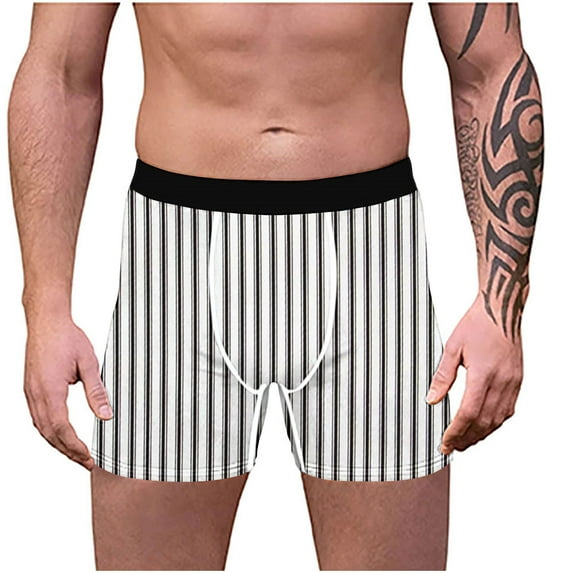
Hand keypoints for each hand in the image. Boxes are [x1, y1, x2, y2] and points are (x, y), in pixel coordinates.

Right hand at [23, 316, 112, 469]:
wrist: (47, 320)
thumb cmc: (68, 337)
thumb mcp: (89, 363)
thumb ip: (96, 392)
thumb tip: (106, 416)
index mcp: (50, 390)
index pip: (62, 429)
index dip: (76, 447)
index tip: (90, 458)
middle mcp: (36, 395)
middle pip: (50, 434)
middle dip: (68, 451)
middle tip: (87, 463)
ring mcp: (30, 392)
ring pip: (42, 427)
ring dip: (58, 443)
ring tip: (76, 454)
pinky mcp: (31, 388)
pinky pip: (38, 417)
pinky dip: (50, 430)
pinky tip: (61, 434)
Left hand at [426, 293, 522, 454]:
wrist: (501, 308)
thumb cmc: (476, 324)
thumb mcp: (452, 347)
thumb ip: (442, 376)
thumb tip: (432, 400)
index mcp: (483, 374)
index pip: (468, 414)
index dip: (455, 432)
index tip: (444, 443)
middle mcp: (502, 381)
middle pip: (484, 422)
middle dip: (467, 439)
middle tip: (452, 448)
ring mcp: (513, 382)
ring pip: (498, 419)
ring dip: (481, 434)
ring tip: (465, 442)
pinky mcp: (517, 379)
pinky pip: (508, 409)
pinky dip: (495, 422)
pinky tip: (484, 425)